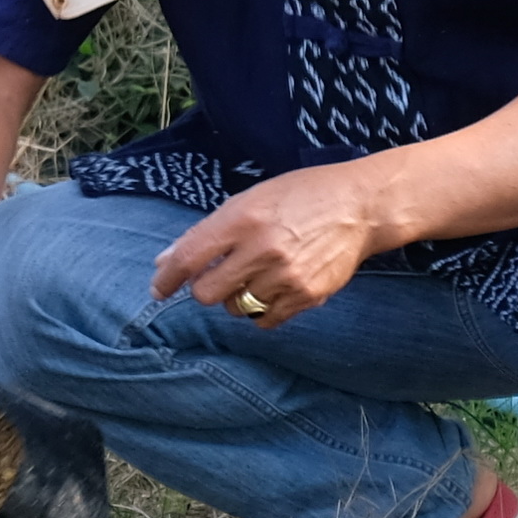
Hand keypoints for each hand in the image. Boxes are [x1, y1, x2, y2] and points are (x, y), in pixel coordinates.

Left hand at [150, 166, 388, 325]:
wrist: (359, 207)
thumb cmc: (300, 197)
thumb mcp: (249, 199)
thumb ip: (207, 232)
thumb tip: (166, 261)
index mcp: (243, 219)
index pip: (190, 257)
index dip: (167, 278)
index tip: (158, 288)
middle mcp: (263, 249)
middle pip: (207, 293)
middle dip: (205, 288)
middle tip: (219, 275)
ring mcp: (287, 276)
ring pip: (236, 308)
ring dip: (237, 297)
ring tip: (256, 274)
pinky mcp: (308, 295)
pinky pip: (265, 320)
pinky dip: (261, 311)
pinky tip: (272, 289)